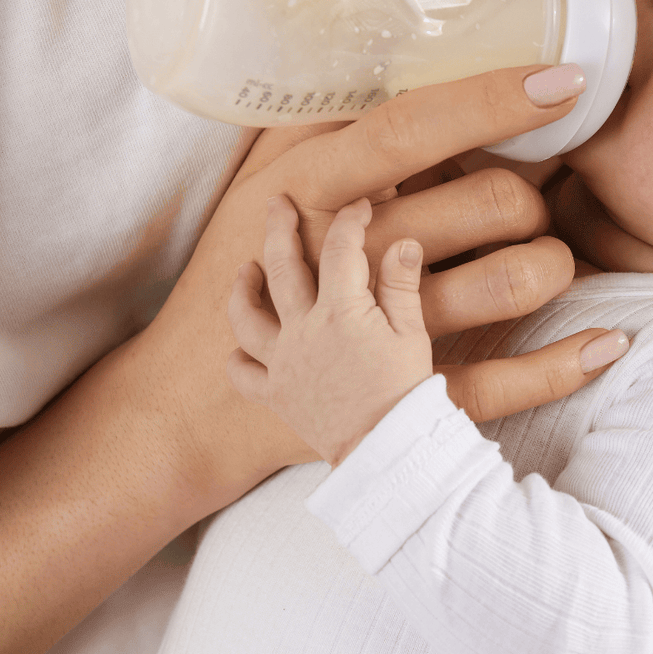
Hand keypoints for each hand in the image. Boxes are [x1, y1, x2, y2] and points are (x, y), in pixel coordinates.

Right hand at [134, 64, 625, 510]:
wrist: (194, 399)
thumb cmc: (237, 271)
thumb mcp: (262, 180)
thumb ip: (325, 120)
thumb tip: (399, 50)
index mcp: (315, 190)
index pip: (414, 127)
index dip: (493, 100)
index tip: (564, 78)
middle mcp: (351, 256)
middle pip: (493, 200)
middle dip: (536, 194)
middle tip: (528, 198)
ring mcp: (378, 333)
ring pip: (513, 279)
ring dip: (554, 263)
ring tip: (547, 258)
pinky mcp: (399, 399)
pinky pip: (505, 382)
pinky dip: (566, 365)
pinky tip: (608, 344)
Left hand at [228, 196, 431, 463]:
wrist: (385, 449)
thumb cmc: (405, 393)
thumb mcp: (413, 334)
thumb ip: (402, 284)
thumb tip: (402, 241)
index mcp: (341, 310)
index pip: (341, 249)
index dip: (350, 221)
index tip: (359, 207)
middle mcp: (303, 330)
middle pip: (282, 266)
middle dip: (279, 227)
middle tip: (278, 204)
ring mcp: (283, 362)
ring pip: (247, 316)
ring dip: (243, 288)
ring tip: (246, 270)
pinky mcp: (276, 394)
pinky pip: (244, 374)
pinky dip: (239, 359)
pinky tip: (241, 348)